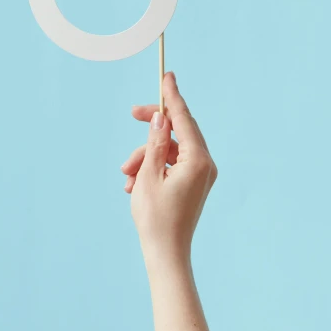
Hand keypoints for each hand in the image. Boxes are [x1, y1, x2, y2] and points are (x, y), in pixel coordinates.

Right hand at [121, 72, 216, 268]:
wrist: (166, 255)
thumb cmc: (156, 218)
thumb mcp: (149, 175)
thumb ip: (155, 142)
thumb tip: (161, 118)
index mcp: (199, 160)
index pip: (184, 118)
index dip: (172, 96)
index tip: (166, 75)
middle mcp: (205, 164)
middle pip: (178, 130)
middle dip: (152, 128)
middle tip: (133, 114)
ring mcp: (200, 175)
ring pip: (170, 149)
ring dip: (145, 155)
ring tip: (126, 175)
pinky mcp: (192, 184)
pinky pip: (171, 164)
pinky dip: (152, 168)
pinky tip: (133, 184)